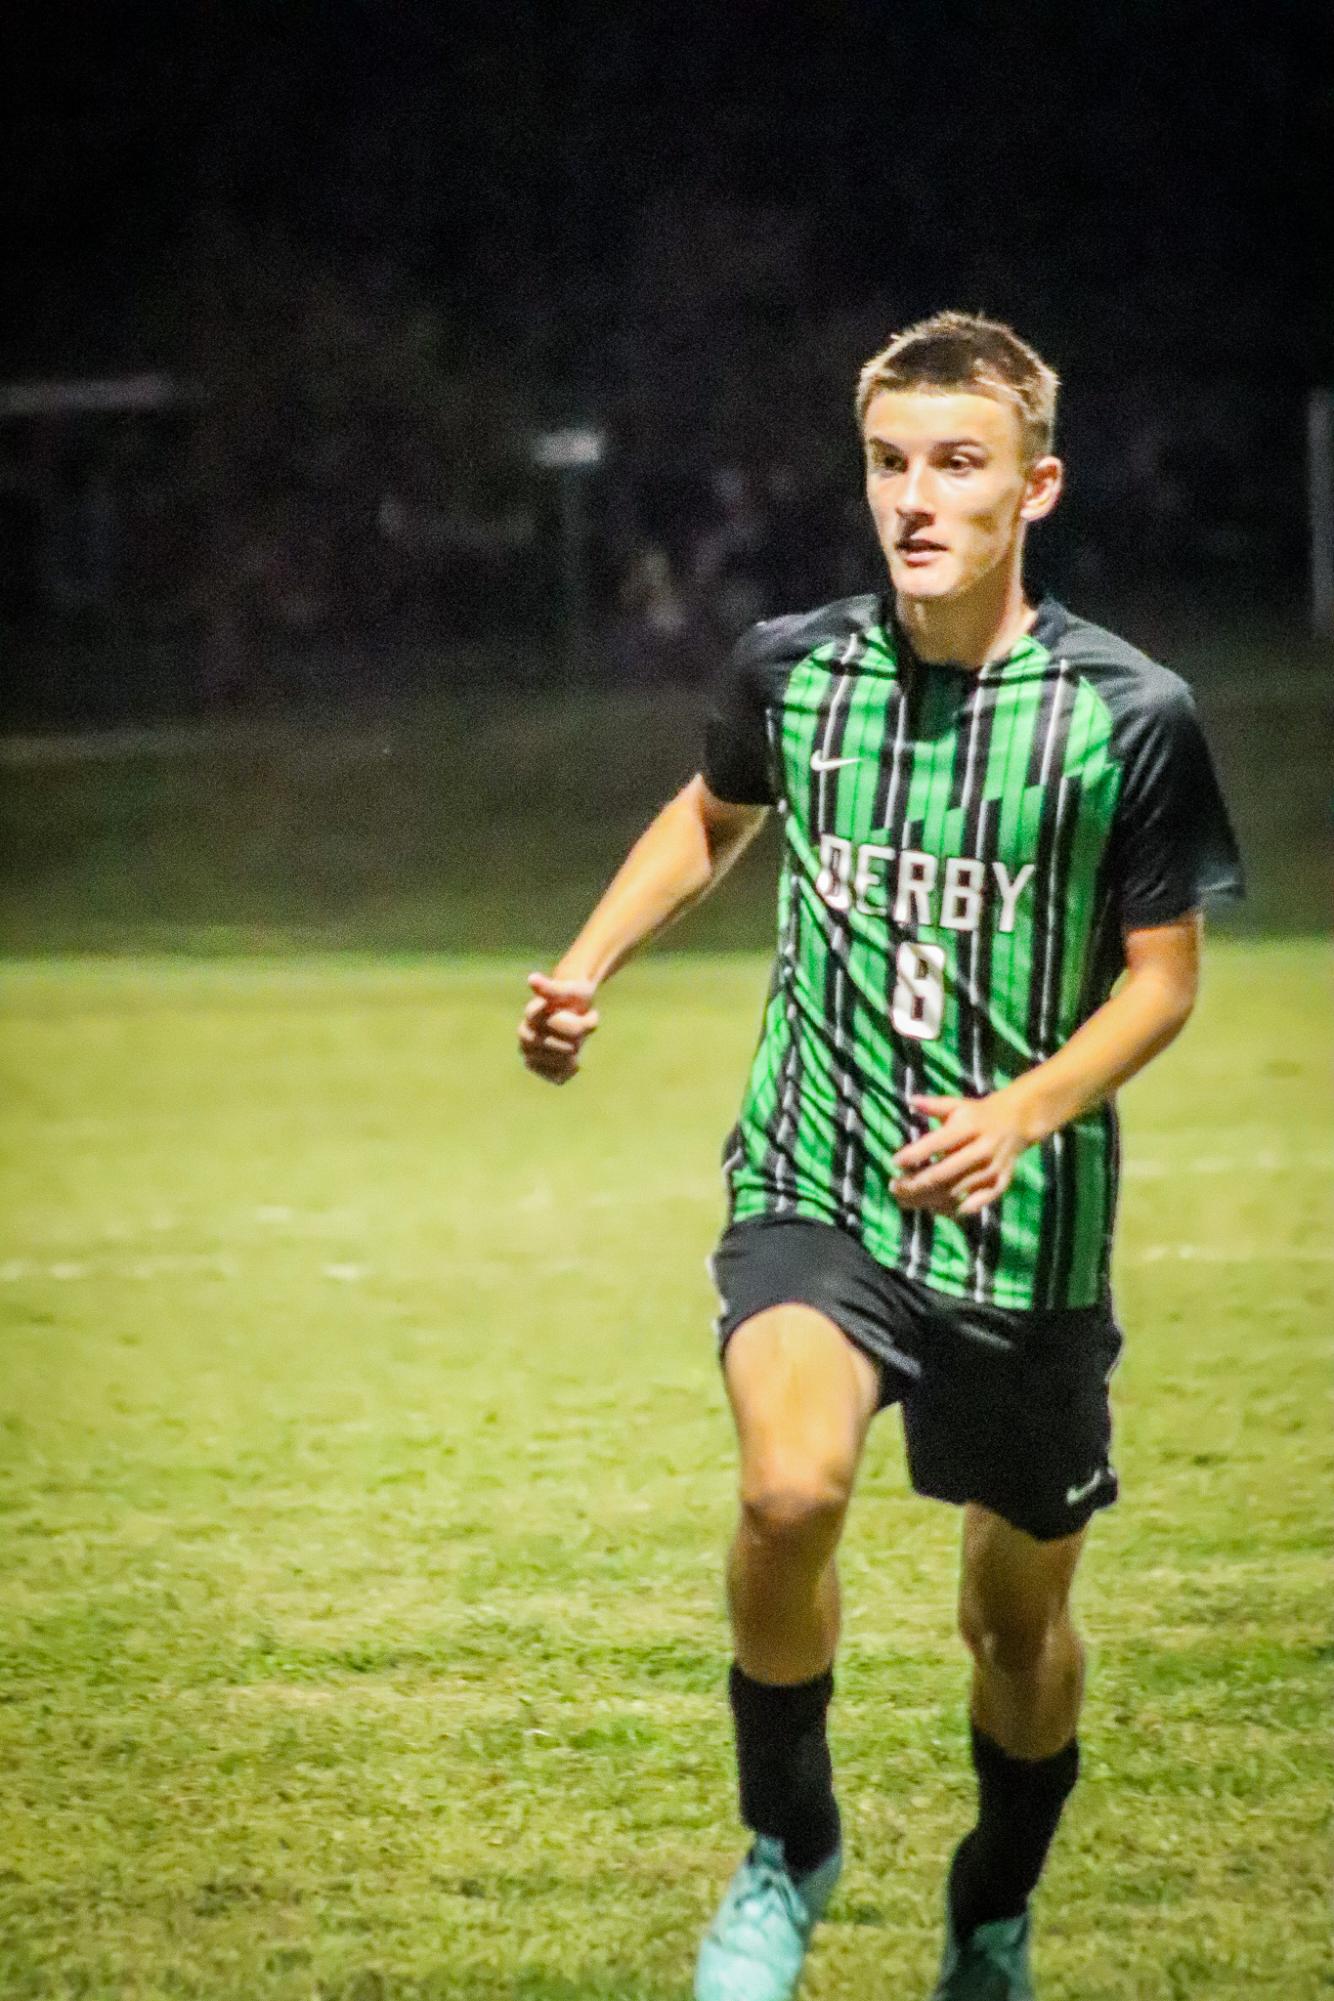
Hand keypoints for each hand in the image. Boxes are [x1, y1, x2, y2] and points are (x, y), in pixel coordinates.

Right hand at [518, 971, 599, 1085]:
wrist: (573, 1005)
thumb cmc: (573, 995)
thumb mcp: (570, 988)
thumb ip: (551, 987)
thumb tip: (531, 979)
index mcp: (531, 1015)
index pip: (561, 1028)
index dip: (580, 1025)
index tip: (589, 1013)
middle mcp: (525, 1035)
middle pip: (566, 1048)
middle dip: (580, 1037)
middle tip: (583, 1024)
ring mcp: (529, 1052)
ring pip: (562, 1063)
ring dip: (576, 1051)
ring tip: (576, 1038)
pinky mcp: (537, 1068)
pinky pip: (558, 1077)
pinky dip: (571, 1068)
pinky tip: (572, 1056)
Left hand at [891, 1091, 1030, 1216]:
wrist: (1017, 1122)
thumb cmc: (977, 1114)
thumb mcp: (957, 1105)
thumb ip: (934, 1105)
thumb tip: (911, 1099)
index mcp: (970, 1126)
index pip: (938, 1143)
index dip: (915, 1154)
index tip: (894, 1161)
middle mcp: (982, 1148)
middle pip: (945, 1172)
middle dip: (916, 1183)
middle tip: (894, 1187)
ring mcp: (993, 1167)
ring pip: (958, 1190)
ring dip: (929, 1198)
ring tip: (905, 1200)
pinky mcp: (1002, 1181)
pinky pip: (980, 1201)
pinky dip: (960, 1208)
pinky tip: (938, 1210)